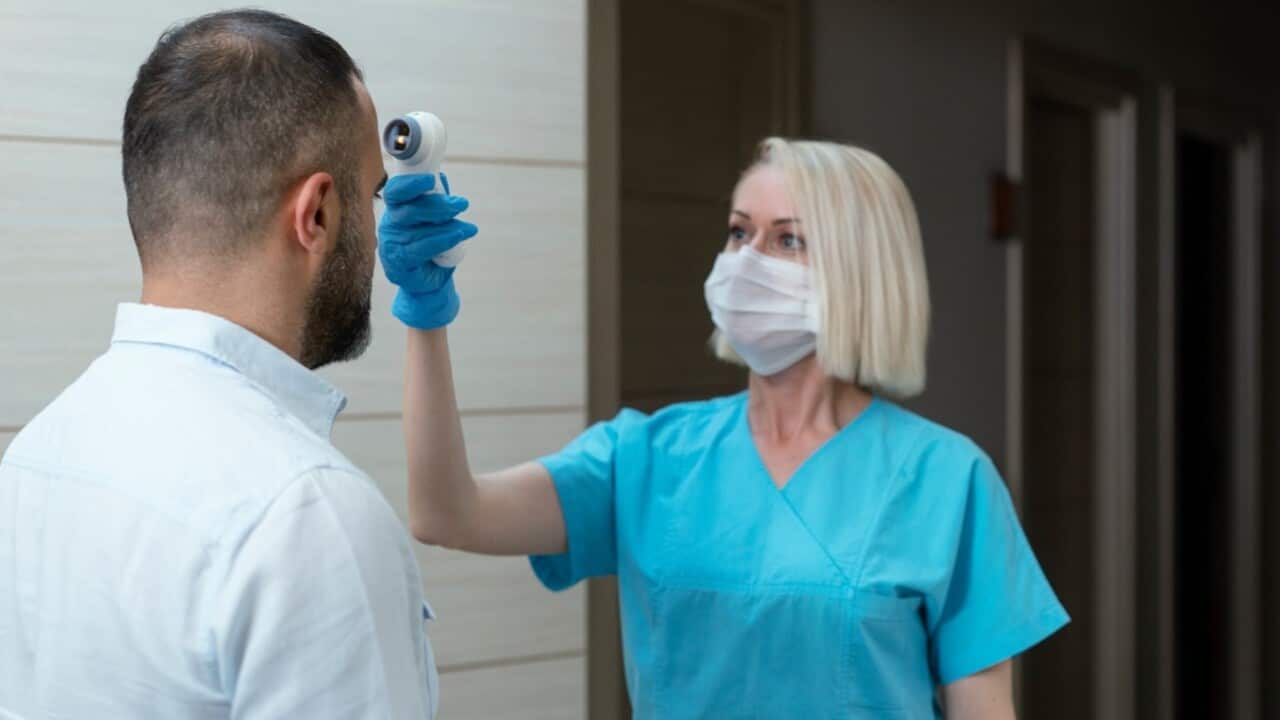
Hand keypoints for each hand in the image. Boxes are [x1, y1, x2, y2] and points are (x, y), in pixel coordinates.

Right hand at [377, 173, 477, 329]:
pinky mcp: (400, 264)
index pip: (395, 192)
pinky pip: (423, 248)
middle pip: (410, 210)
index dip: (410, 184)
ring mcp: (392, 246)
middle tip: (461, 204)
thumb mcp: (433, 221)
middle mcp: (389, 226)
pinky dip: (445, 240)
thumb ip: (434, 200)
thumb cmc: (430, 247)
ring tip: (468, 228)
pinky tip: (461, 235)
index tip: (430, 180)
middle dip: (438, 205)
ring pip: (420, 230)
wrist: (428, 283)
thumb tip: (440, 176)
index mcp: (395, 211)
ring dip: (448, 226)